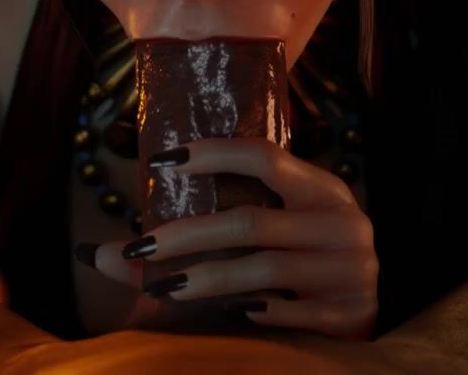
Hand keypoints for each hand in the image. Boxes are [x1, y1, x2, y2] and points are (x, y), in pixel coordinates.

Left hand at [77, 137, 378, 339]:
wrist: (371, 308)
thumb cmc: (307, 257)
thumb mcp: (277, 227)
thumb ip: (211, 221)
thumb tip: (96, 251)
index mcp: (324, 188)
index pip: (266, 155)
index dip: (214, 154)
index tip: (162, 162)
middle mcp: (343, 222)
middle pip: (251, 222)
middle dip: (188, 234)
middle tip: (140, 247)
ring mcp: (351, 270)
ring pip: (262, 272)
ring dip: (207, 279)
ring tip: (164, 287)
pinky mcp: (350, 313)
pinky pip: (287, 314)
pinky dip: (254, 313)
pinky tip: (231, 314)